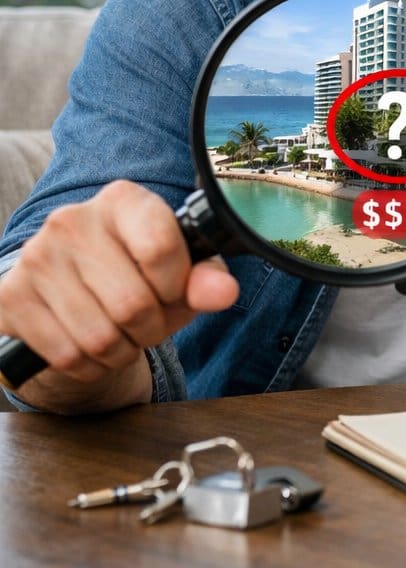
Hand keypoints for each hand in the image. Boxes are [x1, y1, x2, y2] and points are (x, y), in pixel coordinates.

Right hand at [0, 181, 239, 403]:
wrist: (69, 291)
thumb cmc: (138, 274)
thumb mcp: (181, 269)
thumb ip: (206, 278)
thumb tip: (223, 292)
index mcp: (122, 201)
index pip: (160, 248)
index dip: (176, 285)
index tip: (173, 290)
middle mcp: (72, 221)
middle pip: (133, 304)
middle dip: (152, 329)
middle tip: (148, 323)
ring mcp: (35, 258)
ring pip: (100, 338)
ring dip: (122, 352)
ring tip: (121, 334)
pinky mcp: (10, 297)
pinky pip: (68, 356)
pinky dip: (91, 366)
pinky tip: (90, 346)